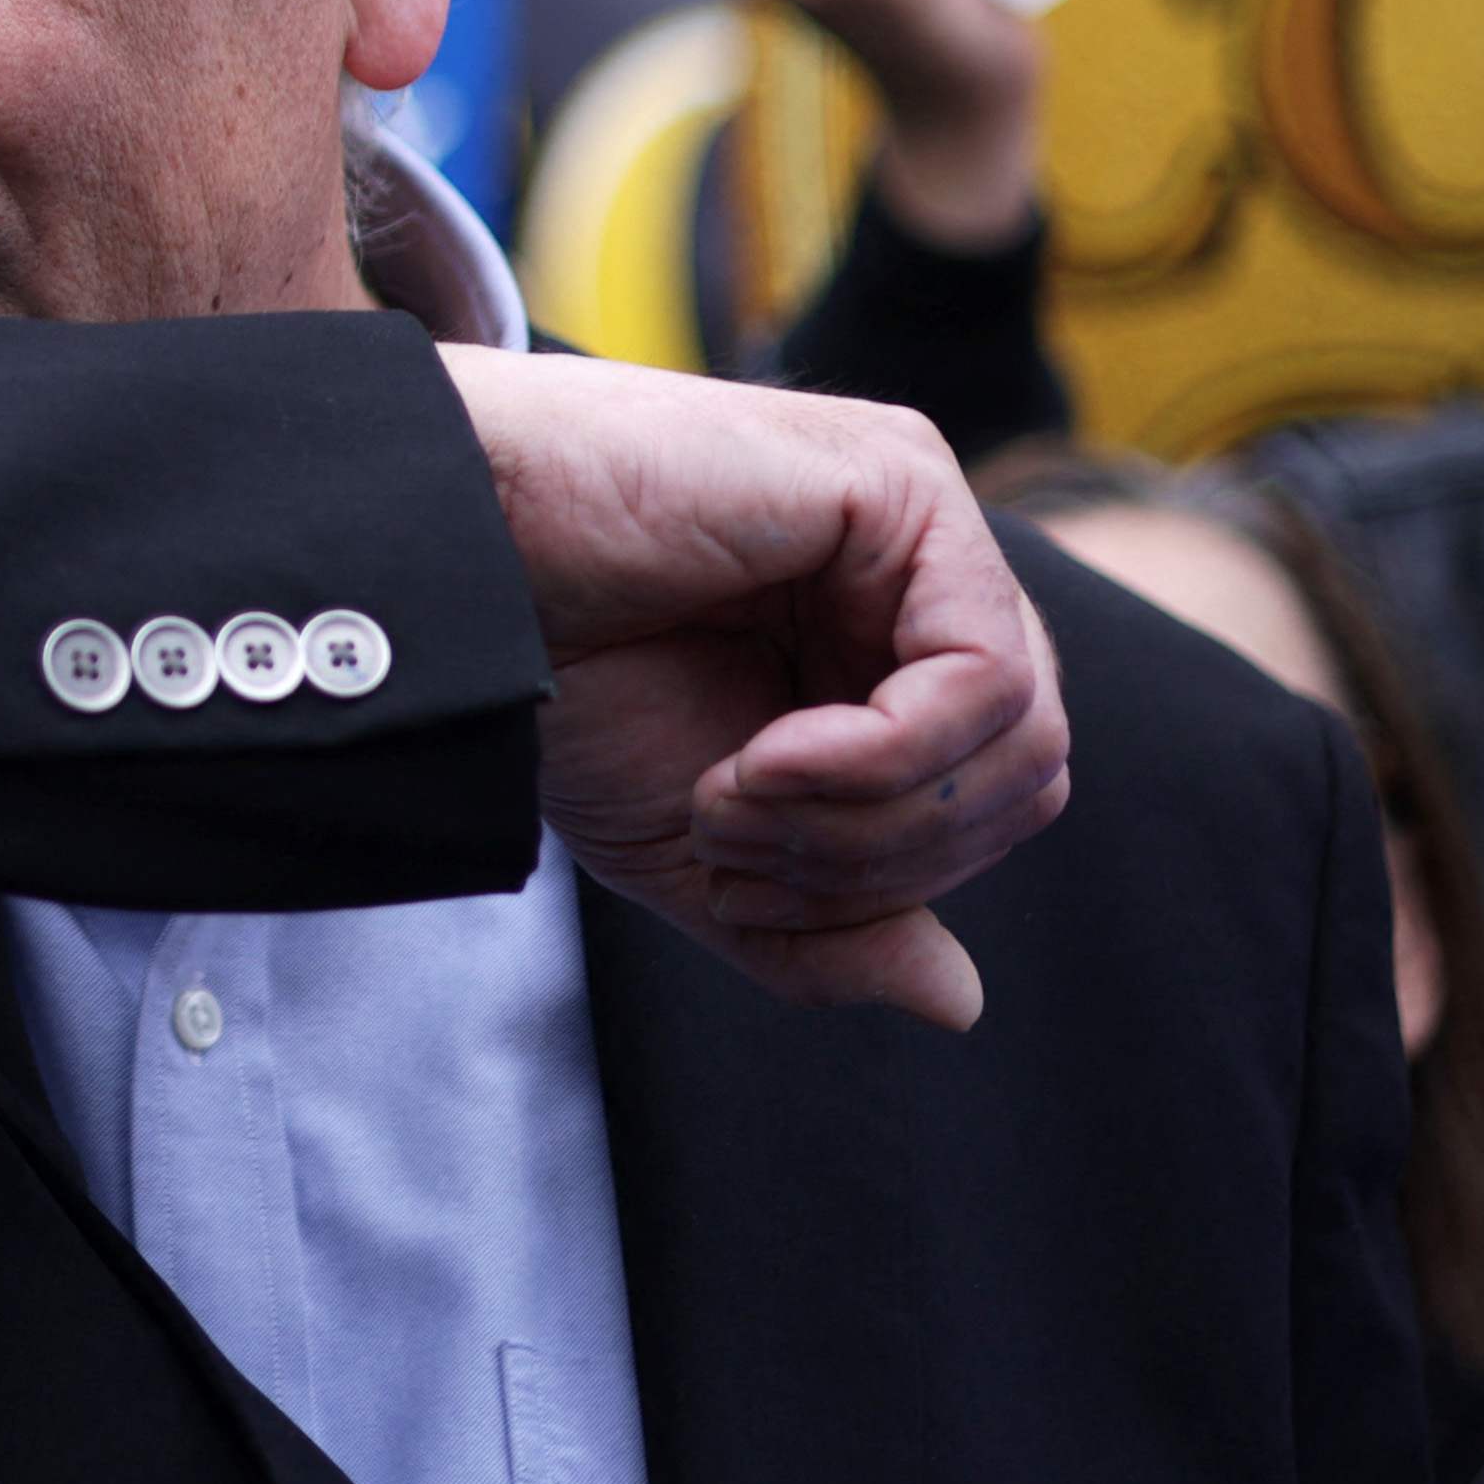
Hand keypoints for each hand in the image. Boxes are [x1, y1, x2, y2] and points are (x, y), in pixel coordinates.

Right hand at [438, 345, 1066, 1028]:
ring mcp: (926, 524)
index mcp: (894, 650)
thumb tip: (963, 1004)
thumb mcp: (706, 857)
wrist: (458, 571)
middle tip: (726, 845)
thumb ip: (831, 931)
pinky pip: (987, 678)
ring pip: (1023, 739)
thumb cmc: (561, 684)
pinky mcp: (906, 479)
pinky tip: (763, 760)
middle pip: (1025, 779)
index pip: (990, 802)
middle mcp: (928, 579)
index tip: (727, 879)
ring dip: (863, 820)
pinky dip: (879, 762)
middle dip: (876, 862)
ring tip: (730, 797)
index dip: (879, 884)